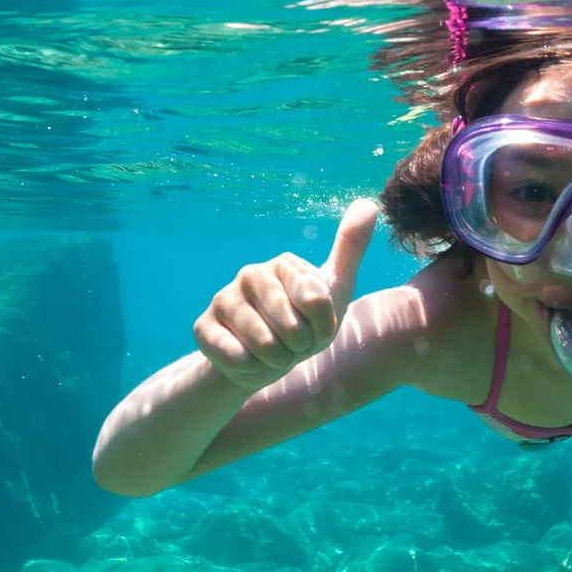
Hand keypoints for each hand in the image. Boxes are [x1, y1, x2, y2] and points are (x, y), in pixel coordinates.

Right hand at [194, 199, 377, 391]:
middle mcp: (251, 274)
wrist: (265, 360)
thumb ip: (350, 248)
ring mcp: (224, 298)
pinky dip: (251, 368)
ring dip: (277, 359)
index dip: (323, 328)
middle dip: (300, 346)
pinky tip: (247, 358)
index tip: (316, 326)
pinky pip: (238, 357)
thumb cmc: (304, 323)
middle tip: (293, 342)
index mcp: (284, 264)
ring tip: (273, 350)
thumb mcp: (335, 288)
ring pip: (265, 345)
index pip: (318, 302)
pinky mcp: (203, 327)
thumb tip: (369, 203)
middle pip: (292, 327)